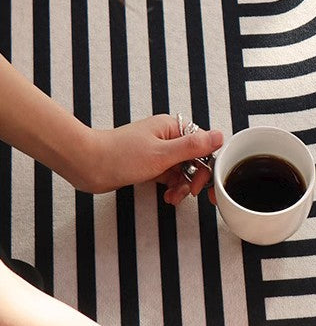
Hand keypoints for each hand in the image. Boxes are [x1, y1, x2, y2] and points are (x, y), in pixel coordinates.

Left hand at [89, 115, 222, 202]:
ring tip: (173, 197)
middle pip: (195, 158)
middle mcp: (167, 137)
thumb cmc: (118, 156)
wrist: (86, 164)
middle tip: (189, 192)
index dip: (208, 165)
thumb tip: (219, 136)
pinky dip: (171, 187)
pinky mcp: (149, 165)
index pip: (203, 145)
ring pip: (183, 170)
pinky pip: (169, 176)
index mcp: (173, 128)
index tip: (205, 183)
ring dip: (182, 185)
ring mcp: (158, 151)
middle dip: (194, 178)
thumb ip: (193, 146)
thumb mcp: (162, 154)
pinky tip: (168, 196)